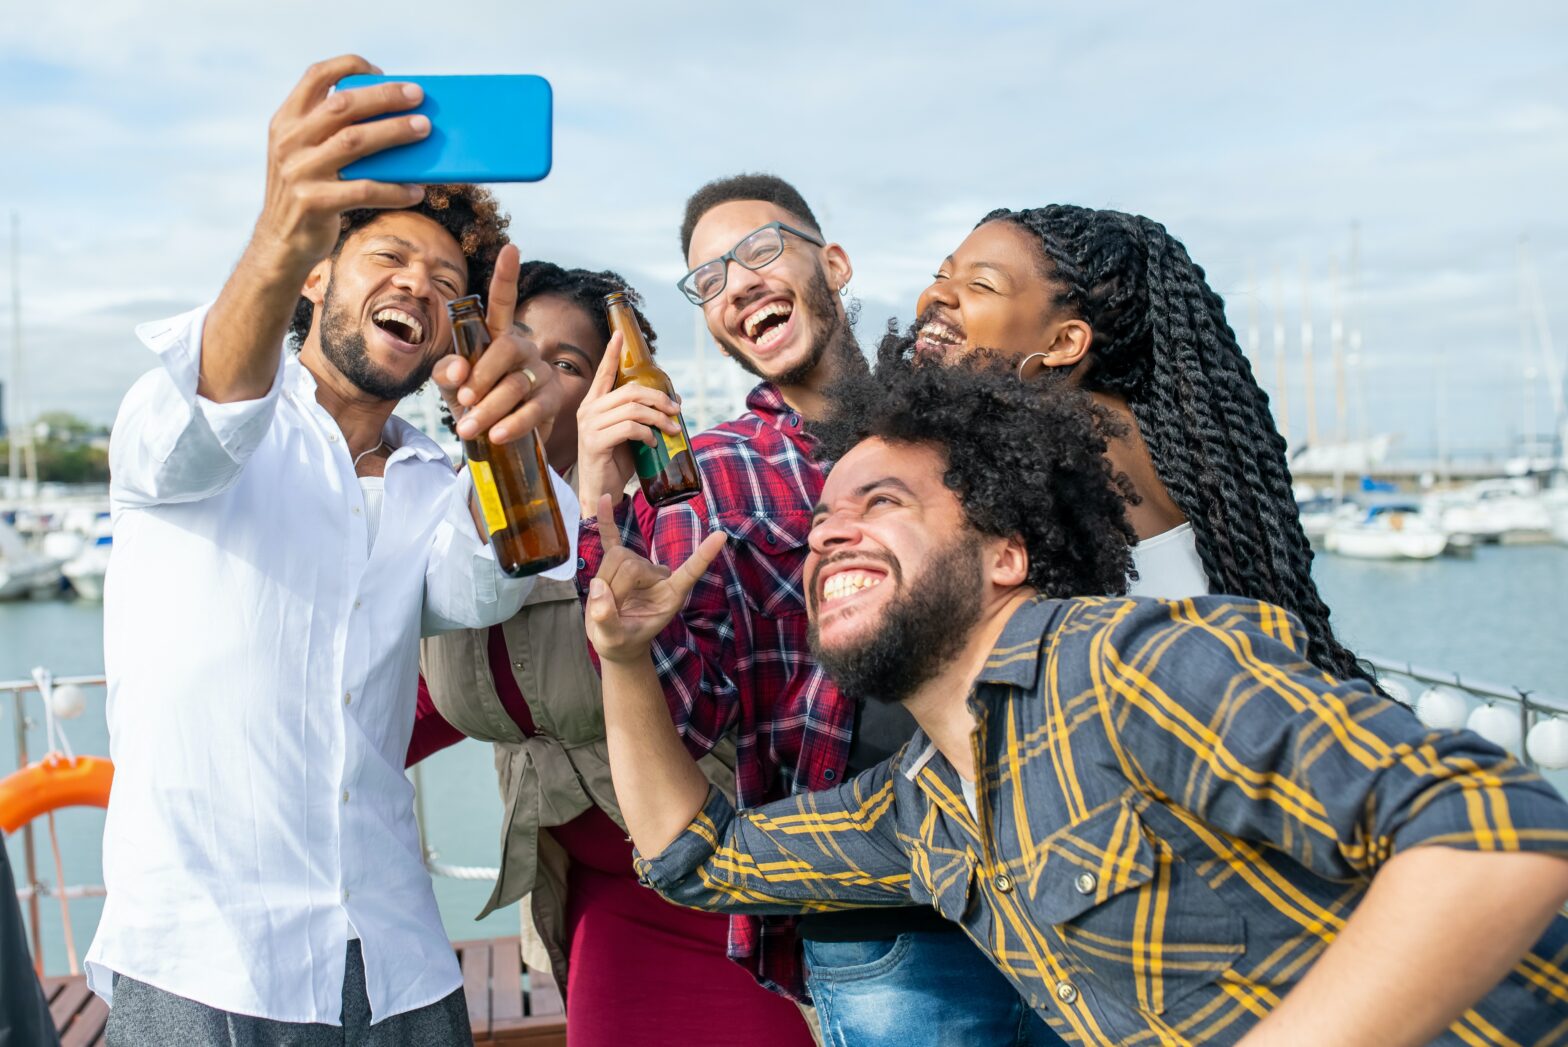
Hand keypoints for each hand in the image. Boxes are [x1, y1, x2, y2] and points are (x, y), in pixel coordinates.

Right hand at [251, 55, 429, 272]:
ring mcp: (299, 171)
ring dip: (394, 132)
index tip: (380, 72)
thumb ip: (330, 131)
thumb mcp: (307, 154)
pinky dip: (394, 190)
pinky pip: (363, 191)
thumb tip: (394, 114)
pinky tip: (416, 191)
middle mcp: (288, 141)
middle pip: (342, 106)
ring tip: (424, 129)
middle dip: (383, 96)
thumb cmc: (309, 191)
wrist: (280, 242)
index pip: (315, 76)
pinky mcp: (313, 202)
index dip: (349, 66)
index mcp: (286, 121)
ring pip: (354, 142)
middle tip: (418, 95)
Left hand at [433, 245, 564, 444]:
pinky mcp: (553, 399)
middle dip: (482, 376)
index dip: (505, 276)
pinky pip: (534, 408)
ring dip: (489, 408)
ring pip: (516, 384)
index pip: (502, 303)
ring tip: (466, 428)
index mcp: (497, 336)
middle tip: (462, 400)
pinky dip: (512, 423)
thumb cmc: (472, 404)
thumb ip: (445, 372)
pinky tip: (495, 435)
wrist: (497, 439)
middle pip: (506, 348)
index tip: (510, 248)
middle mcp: (524, 347)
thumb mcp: (450, 386)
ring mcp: (541, 372)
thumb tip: (459, 370)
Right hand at [575, 331, 684, 515]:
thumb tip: (675, 401)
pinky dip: (648, 434)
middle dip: (659, 398)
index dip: (612, 353)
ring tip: (672, 429)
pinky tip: (654, 443)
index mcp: (594, 404)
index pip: (603, 373)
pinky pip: (629, 428)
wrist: (600, 491)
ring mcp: (590, 426)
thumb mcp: (630, 434)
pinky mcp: (595, 442)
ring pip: (633, 409)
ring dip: (659, 418)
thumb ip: (642, 416)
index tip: (619, 335)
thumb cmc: (616, 461)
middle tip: (677, 410)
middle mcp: (588, 410)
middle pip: (630, 391)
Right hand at [585, 494, 726, 663]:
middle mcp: (659, 576)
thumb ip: (608, 619)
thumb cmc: (621, 642)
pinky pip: (611, 537)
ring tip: (608, 600)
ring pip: (617, 556)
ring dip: (604, 579)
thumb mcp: (614, 640)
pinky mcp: (619, 562)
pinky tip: (604, 499)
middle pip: (632, 564)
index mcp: (671, 595)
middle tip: (611, 610)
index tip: (721, 535)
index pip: (690, 571)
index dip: (703, 555)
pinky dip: (606, 520)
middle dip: (614, 587)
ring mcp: (639, 567)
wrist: (615, 641)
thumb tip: (599, 588)